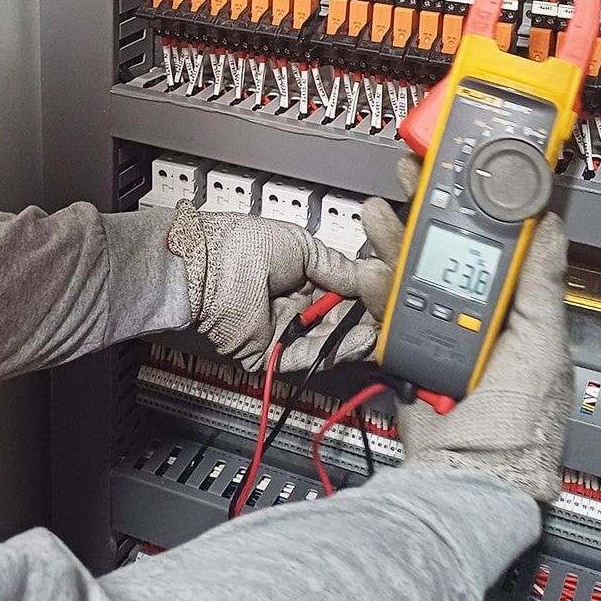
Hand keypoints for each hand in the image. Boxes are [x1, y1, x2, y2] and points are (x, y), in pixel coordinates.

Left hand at [166, 202, 378, 370]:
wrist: (210, 268)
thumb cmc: (242, 246)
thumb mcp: (302, 245)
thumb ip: (336, 266)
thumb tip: (365, 275)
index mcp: (297, 277)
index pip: (340, 291)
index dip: (362, 294)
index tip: (384, 294)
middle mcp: (292, 305)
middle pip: (338, 319)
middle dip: (364, 318)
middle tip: (389, 317)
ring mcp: (284, 331)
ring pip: (329, 341)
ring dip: (356, 336)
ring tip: (381, 329)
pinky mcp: (275, 354)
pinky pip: (311, 355)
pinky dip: (338, 349)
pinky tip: (362, 338)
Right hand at [360, 158, 572, 504]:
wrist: (467, 479)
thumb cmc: (519, 428)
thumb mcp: (539, 346)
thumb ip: (540, 285)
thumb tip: (550, 227)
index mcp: (520, 313)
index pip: (500, 246)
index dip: (481, 207)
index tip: (464, 175)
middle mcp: (482, 320)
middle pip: (451, 251)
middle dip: (429, 213)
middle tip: (412, 179)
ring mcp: (444, 335)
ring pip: (416, 274)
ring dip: (396, 241)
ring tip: (379, 211)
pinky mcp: (410, 352)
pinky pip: (391, 311)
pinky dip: (379, 288)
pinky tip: (371, 269)